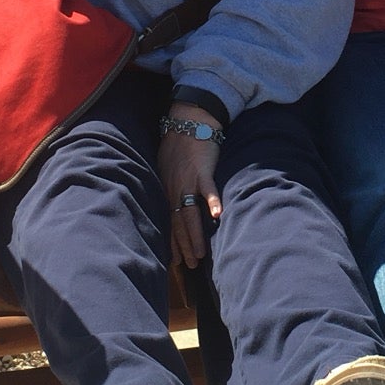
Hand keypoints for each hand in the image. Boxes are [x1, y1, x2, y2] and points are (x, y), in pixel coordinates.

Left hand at [158, 103, 223, 268]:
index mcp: (168, 188)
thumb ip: (171, 183)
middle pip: (178, 222)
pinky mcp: (202, 170)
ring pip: (189, 213)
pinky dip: (211, 202)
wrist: (189, 119)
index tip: (176, 261)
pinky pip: (207, 189)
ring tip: (199, 254)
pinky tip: (217, 217)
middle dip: (183, 246)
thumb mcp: (168, 165)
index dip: (173, 241)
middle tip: (189, 266)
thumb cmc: (179, 142)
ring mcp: (188, 180)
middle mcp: (174, 187)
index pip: (169, 220)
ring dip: (194, 235)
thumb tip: (174, 199)